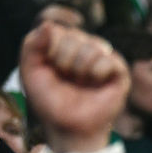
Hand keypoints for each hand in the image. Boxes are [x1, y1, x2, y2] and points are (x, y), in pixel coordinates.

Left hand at [19, 23, 128, 152]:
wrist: (68, 127)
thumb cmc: (50, 101)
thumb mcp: (31, 71)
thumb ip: (31, 45)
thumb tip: (49, 25)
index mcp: (64, 44)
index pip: (57, 30)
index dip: (50, 52)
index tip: (52, 71)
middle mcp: (85, 48)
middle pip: (76, 36)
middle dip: (65, 61)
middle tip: (68, 79)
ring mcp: (104, 59)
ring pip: (94, 46)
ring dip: (82, 69)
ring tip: (82, 83)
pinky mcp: (120, 73)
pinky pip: (110, 60)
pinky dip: (98, 72)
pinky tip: (96, 83)